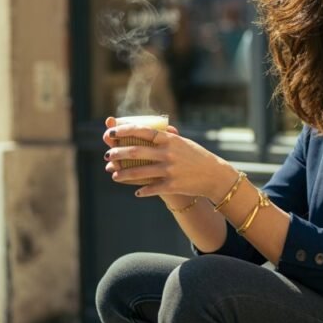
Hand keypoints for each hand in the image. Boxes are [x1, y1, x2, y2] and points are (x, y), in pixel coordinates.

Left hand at [102, 116, 232, 201]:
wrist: (214, 175)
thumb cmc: (197, 157)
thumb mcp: (182, 142)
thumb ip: (166, 137)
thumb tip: (147, 130)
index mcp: (169, 139)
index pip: (142, 131)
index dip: (124, 131)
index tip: (111, 132)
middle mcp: (168, 153)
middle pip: (135, 152)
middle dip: (117, 153)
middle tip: (108, 155)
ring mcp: (169, 170)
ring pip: (139, 172)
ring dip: (123, 174)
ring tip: (113, 174)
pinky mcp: (172, 185)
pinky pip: (152, 188)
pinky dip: (142, 191)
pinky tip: (136, 192)